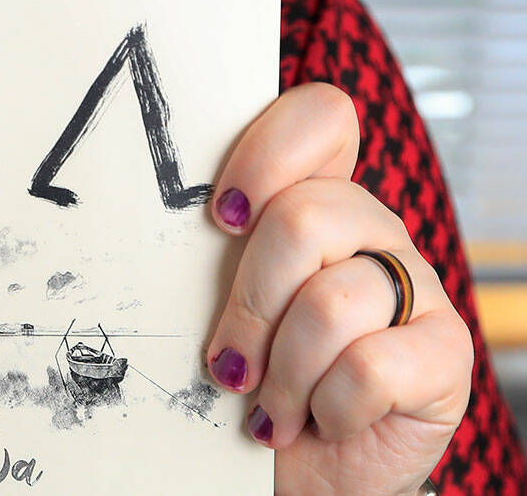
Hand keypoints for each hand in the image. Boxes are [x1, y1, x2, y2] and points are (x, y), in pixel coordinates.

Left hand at [206, 82, 471, 495]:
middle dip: (250, 304)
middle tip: (228, 363)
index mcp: (312, 197)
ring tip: (270, 405)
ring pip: (331, 301)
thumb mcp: (207, 303)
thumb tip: (135, 213)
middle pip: (304, 218)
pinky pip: (371, 364)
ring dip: (282, 372)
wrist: (291, 469)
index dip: (268, 153)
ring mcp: (414, 286)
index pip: (320, 117)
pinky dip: (326, 407)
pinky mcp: (444, 352)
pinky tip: (319, 420)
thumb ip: (198, 249)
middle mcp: (369, 228)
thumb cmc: (241, 378)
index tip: (221, 218)